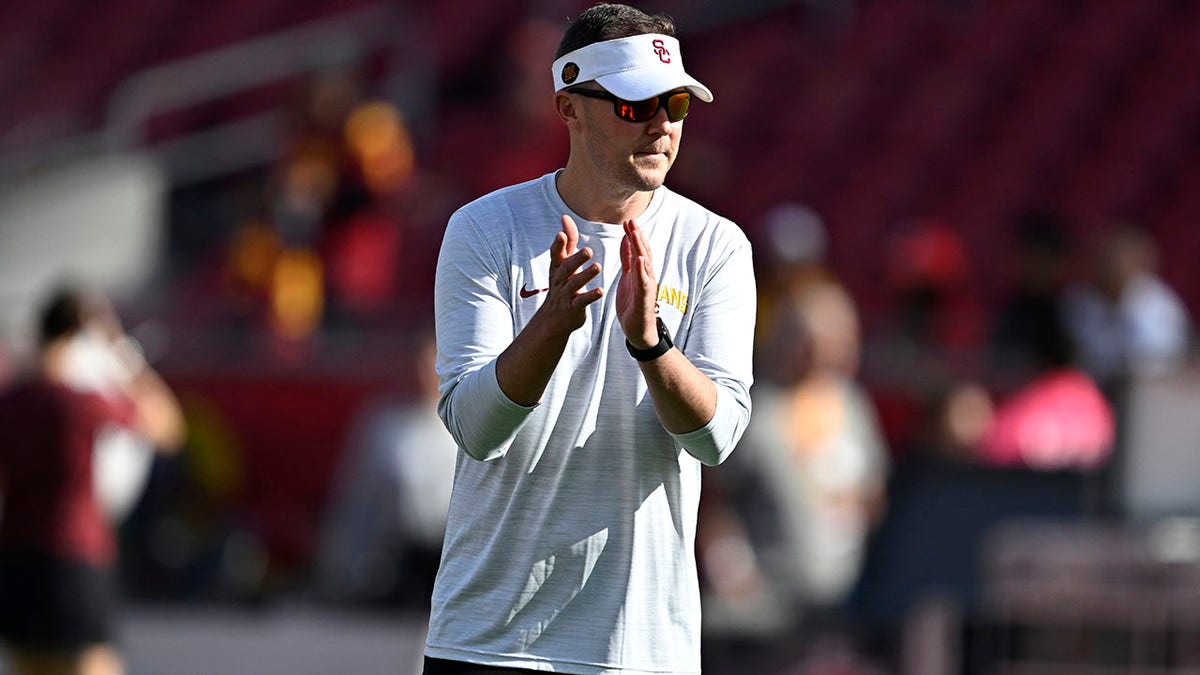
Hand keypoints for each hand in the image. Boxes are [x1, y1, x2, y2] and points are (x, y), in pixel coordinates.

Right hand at [535, 215, 603, 335]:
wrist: (554, 319)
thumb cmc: (561, 285)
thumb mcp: (562, 264)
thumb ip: (567, 242)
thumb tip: (565, 217)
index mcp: (557, 268)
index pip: (556, 254)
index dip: (558, 244)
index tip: (561, 233)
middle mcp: (559, 280)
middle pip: (566, 268)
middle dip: (576, 259)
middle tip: (588, 250)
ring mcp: (565, 295)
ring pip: (574, 284)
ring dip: (585, 275)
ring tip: (597, 267)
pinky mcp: (573, 308)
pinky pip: (581, 301)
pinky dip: (590, 296)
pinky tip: (600, 291)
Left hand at [616, 219, 658, 348]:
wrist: (638, 330)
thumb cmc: (633, 304)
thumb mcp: (627, 277)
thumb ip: (627, 259)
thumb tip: (626, 239)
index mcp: (641, 272)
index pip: (639, 249)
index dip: (634, 234)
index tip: (628, 220)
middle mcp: (647, 277)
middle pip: (643, 252)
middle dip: (637, 236)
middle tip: (631, 221)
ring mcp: (647, 287)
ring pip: (645, 264)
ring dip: (640, 248)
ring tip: (635, 234)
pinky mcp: (645, 299)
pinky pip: (644, 283)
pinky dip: (642, 271)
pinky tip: (639, 260)